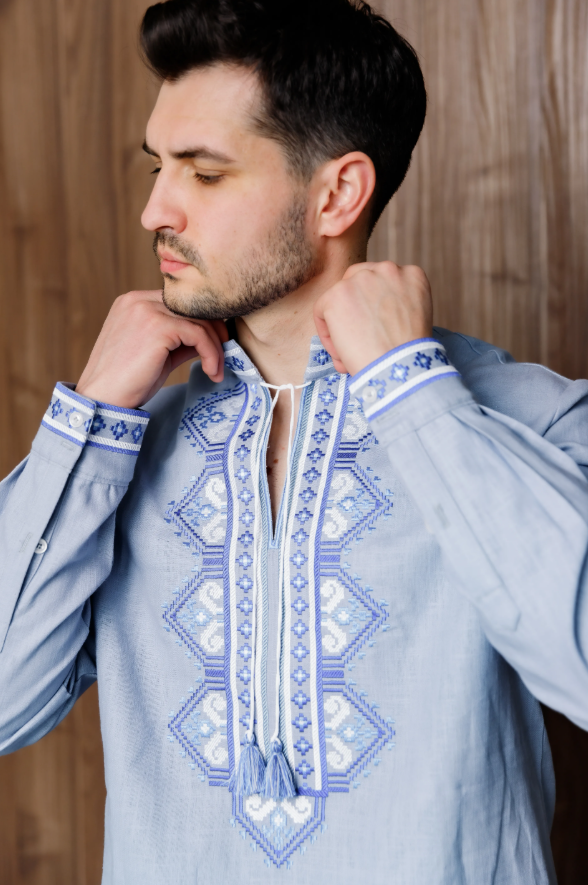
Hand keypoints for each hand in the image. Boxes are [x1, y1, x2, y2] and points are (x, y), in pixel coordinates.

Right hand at [76, 290, 227, 407]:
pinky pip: (199, 334)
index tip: (216, 345)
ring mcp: (147, 310)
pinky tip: (211, 372)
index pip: (180, 304)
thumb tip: (211, 339)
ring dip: (215, 347)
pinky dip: (211, 354)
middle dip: (214, 333)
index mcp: (134, 302)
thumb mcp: (158, 354)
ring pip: (199, 321)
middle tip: (223, 357)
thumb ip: (180, 340)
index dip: (203, 323)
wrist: (102, 399)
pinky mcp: (158, 327)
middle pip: (192, 308)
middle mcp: (138, 300)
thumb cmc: (127, 382)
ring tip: (216, 371)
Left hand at [314, 261, 432, 375]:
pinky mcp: (337, 294)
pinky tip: (341, 352)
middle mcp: (388, 269)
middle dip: (354, 307)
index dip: (373, 307)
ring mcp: (361, 279)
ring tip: (349, 350)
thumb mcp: (414, 318)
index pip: (383, 281)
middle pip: (358, 280)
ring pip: (339, 296)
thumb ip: (395, 305)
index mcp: (411, 275)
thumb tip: (367, 317)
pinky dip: (327, 333)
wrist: (400, 366)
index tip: (373, 329)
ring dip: (341, 321)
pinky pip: (321, 310)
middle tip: (356, 336)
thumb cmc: (409, 354)